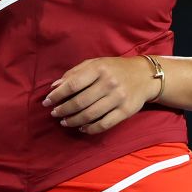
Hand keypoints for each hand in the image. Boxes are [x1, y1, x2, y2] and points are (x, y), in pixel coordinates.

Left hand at [41, 57, 159, 134]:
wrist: (144, 76)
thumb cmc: (114, 68)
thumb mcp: (95, 63)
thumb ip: (74, 73)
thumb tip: (54, 86)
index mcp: (99, 68)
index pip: (73, 84)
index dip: (57, 95)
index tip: (47, 102)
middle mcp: (109, 83)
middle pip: (80, 102)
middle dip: (63, 110)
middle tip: (54, 113)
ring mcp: (118, 98)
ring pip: (90, 115)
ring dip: (73, 120)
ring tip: (64, 121)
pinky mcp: (125, 112)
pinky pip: (104, 124)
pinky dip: (90, 128)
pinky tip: (81, 127)